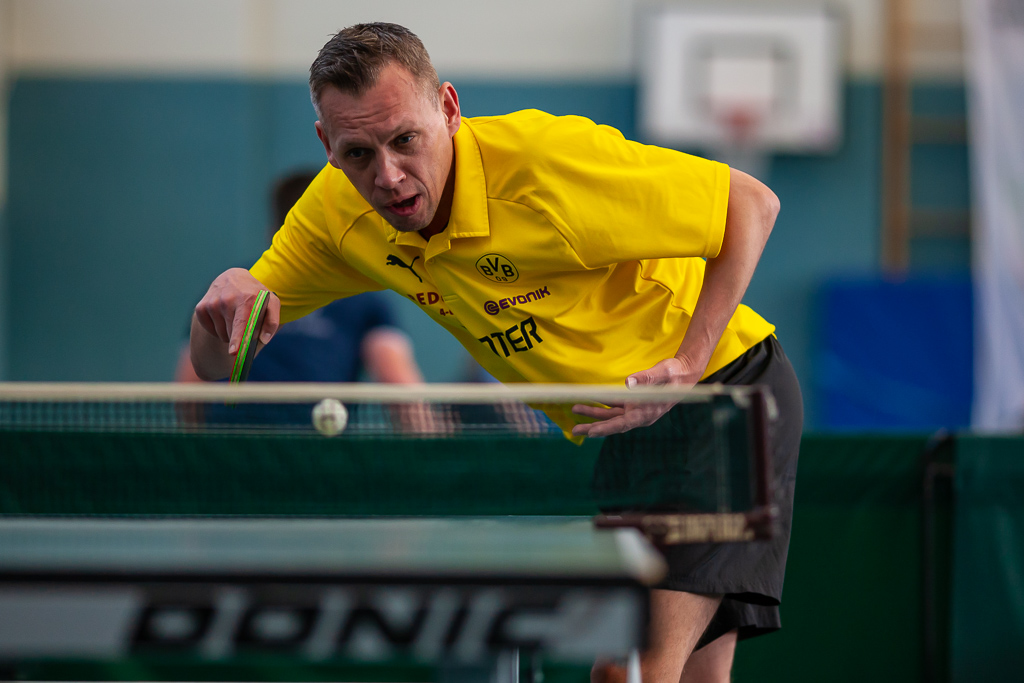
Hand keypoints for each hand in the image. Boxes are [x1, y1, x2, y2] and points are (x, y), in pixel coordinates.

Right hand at [191, 269, 279, 378]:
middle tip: (245, 324)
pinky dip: (216, 329)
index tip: (234, 352)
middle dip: (239, 336)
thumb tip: (264, 339)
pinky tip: (222, 317)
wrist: (234, 277)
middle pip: (230, 333)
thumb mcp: (270, 303)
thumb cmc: (255, 295)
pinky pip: (209, 329)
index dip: (237, 338)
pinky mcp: (201, 306)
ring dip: (228, 333)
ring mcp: (212, 303)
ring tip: (234, 318)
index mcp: (246, 299)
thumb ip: (272, 321)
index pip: (240, 323)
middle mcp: (227, 300)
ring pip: (220, 333)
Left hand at [570, 357, 700, 437]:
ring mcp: (636, 410)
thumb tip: (628, 382)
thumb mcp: (662, 372)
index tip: (590, 432)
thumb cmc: (674, 374)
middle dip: (593, 426)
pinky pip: (615, 405)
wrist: (684, 374)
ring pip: (611, 414)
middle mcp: (639, 415)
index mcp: (646, 412)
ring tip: (575, 410)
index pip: (623, 424)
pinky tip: (588, 399)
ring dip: (594, 413)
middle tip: (574, 430)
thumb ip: (646, 378)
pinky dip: (602, 404)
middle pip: (612, 423)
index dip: (605, 428)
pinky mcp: (634, 403)